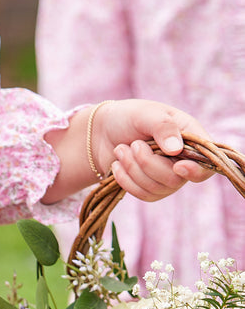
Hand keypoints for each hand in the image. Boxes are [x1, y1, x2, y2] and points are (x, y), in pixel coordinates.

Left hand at [93, 100, 212, 200]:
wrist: (101, 132)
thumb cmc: (129, 117)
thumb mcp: (145, 114)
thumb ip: (162, 127)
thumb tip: (176, 149)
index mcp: (191, 138)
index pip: (206, 162)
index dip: (196, 170)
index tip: (177, 166)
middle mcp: (185, 160)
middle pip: (176, 179)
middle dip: (148, 163)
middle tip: (132, 144)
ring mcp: (169, 177)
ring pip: (157, 188)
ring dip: (133, 169)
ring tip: (121, 149)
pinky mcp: (152, 189)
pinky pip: (143, 195)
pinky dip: (126, 180)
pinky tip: (117, 164)